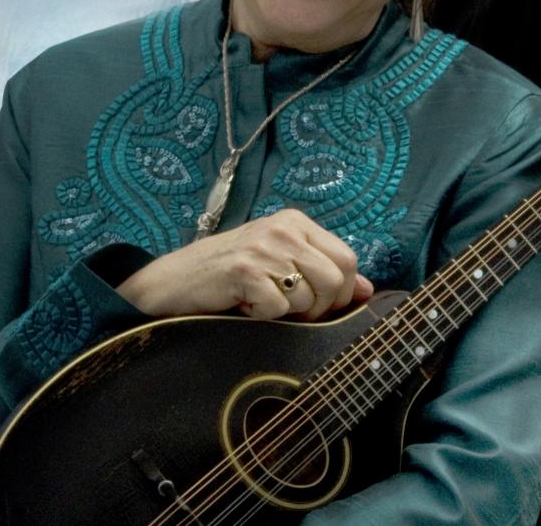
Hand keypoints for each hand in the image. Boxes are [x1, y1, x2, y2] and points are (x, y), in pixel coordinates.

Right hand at [117, 208, 373, 320]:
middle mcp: (284, 228)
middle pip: (335, 280)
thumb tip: (368, 291)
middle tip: (291, 314)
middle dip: (320, 309)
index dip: (342, 292)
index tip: (320, 306)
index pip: (348, 258)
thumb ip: (322, 271)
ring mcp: (264, 247)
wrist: (172, 281)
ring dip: (289, 315)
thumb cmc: (230, 276)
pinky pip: (277, 309)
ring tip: (262, 305)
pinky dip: (262, 319)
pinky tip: (243, 307)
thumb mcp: (280, 264)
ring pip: (309, 297)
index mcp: (296, 222)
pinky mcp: (245, 270)